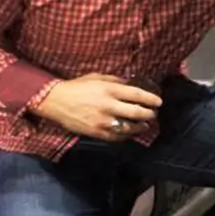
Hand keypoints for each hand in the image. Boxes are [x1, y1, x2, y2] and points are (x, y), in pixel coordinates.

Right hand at [31, 73, 162, 141]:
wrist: (55, 101)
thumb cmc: (78, 86)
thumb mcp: (98, 77)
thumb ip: (116, 81)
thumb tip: (132, 84)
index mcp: (110, 90)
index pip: (137, 95)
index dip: (151, 99)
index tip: (159, 102)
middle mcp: (108, 106)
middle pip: (136, 112)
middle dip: (149, 114)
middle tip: (153, 114)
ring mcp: (102, 121)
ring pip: (129, 128)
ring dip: (140, 127)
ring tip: (145, 125)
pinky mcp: (96, 132)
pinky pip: (117, 137)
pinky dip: (126, 136)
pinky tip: (131, 133)